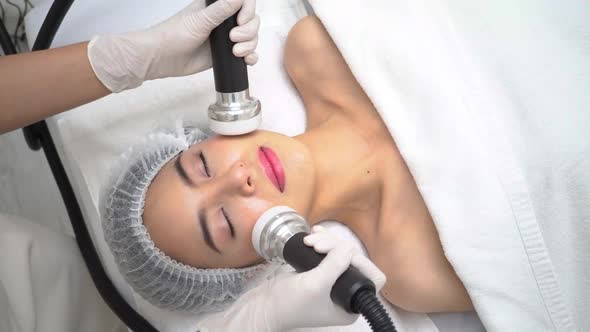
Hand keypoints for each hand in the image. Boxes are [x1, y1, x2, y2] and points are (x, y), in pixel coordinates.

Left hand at [87, 0, 258, 92]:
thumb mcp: (199, 21)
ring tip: (236, 52)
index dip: (248, 12)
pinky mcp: (225, 55)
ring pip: (250, 38)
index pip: (244, 4)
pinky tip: (246, 60)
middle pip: (251, 21)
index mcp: (217, 7)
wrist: (162, 59)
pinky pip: (246, 54)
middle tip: (234, 38)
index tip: (241, 21)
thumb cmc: (174, 35)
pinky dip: (251, 57)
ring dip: (249, 45)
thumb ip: (221, 9)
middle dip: (248, 31)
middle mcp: (224, 22)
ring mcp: (226, 39)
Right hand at [273, 225, 386, 329]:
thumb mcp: (314, 285)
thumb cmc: (289, 304)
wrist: (264, 305)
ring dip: (327, 242)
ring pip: (341, 253)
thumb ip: (334, 266)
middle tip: (317, 244)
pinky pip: (329, 253)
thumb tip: (348, 247)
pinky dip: (323, 242)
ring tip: (310, 240)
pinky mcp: (320, 272)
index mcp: (351, 305)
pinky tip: (314, 235)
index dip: (361, 262)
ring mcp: (333, 282)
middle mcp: (346, 293)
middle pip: (354, 261)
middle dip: (337, 248)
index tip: (342, 252)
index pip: (371, 278)